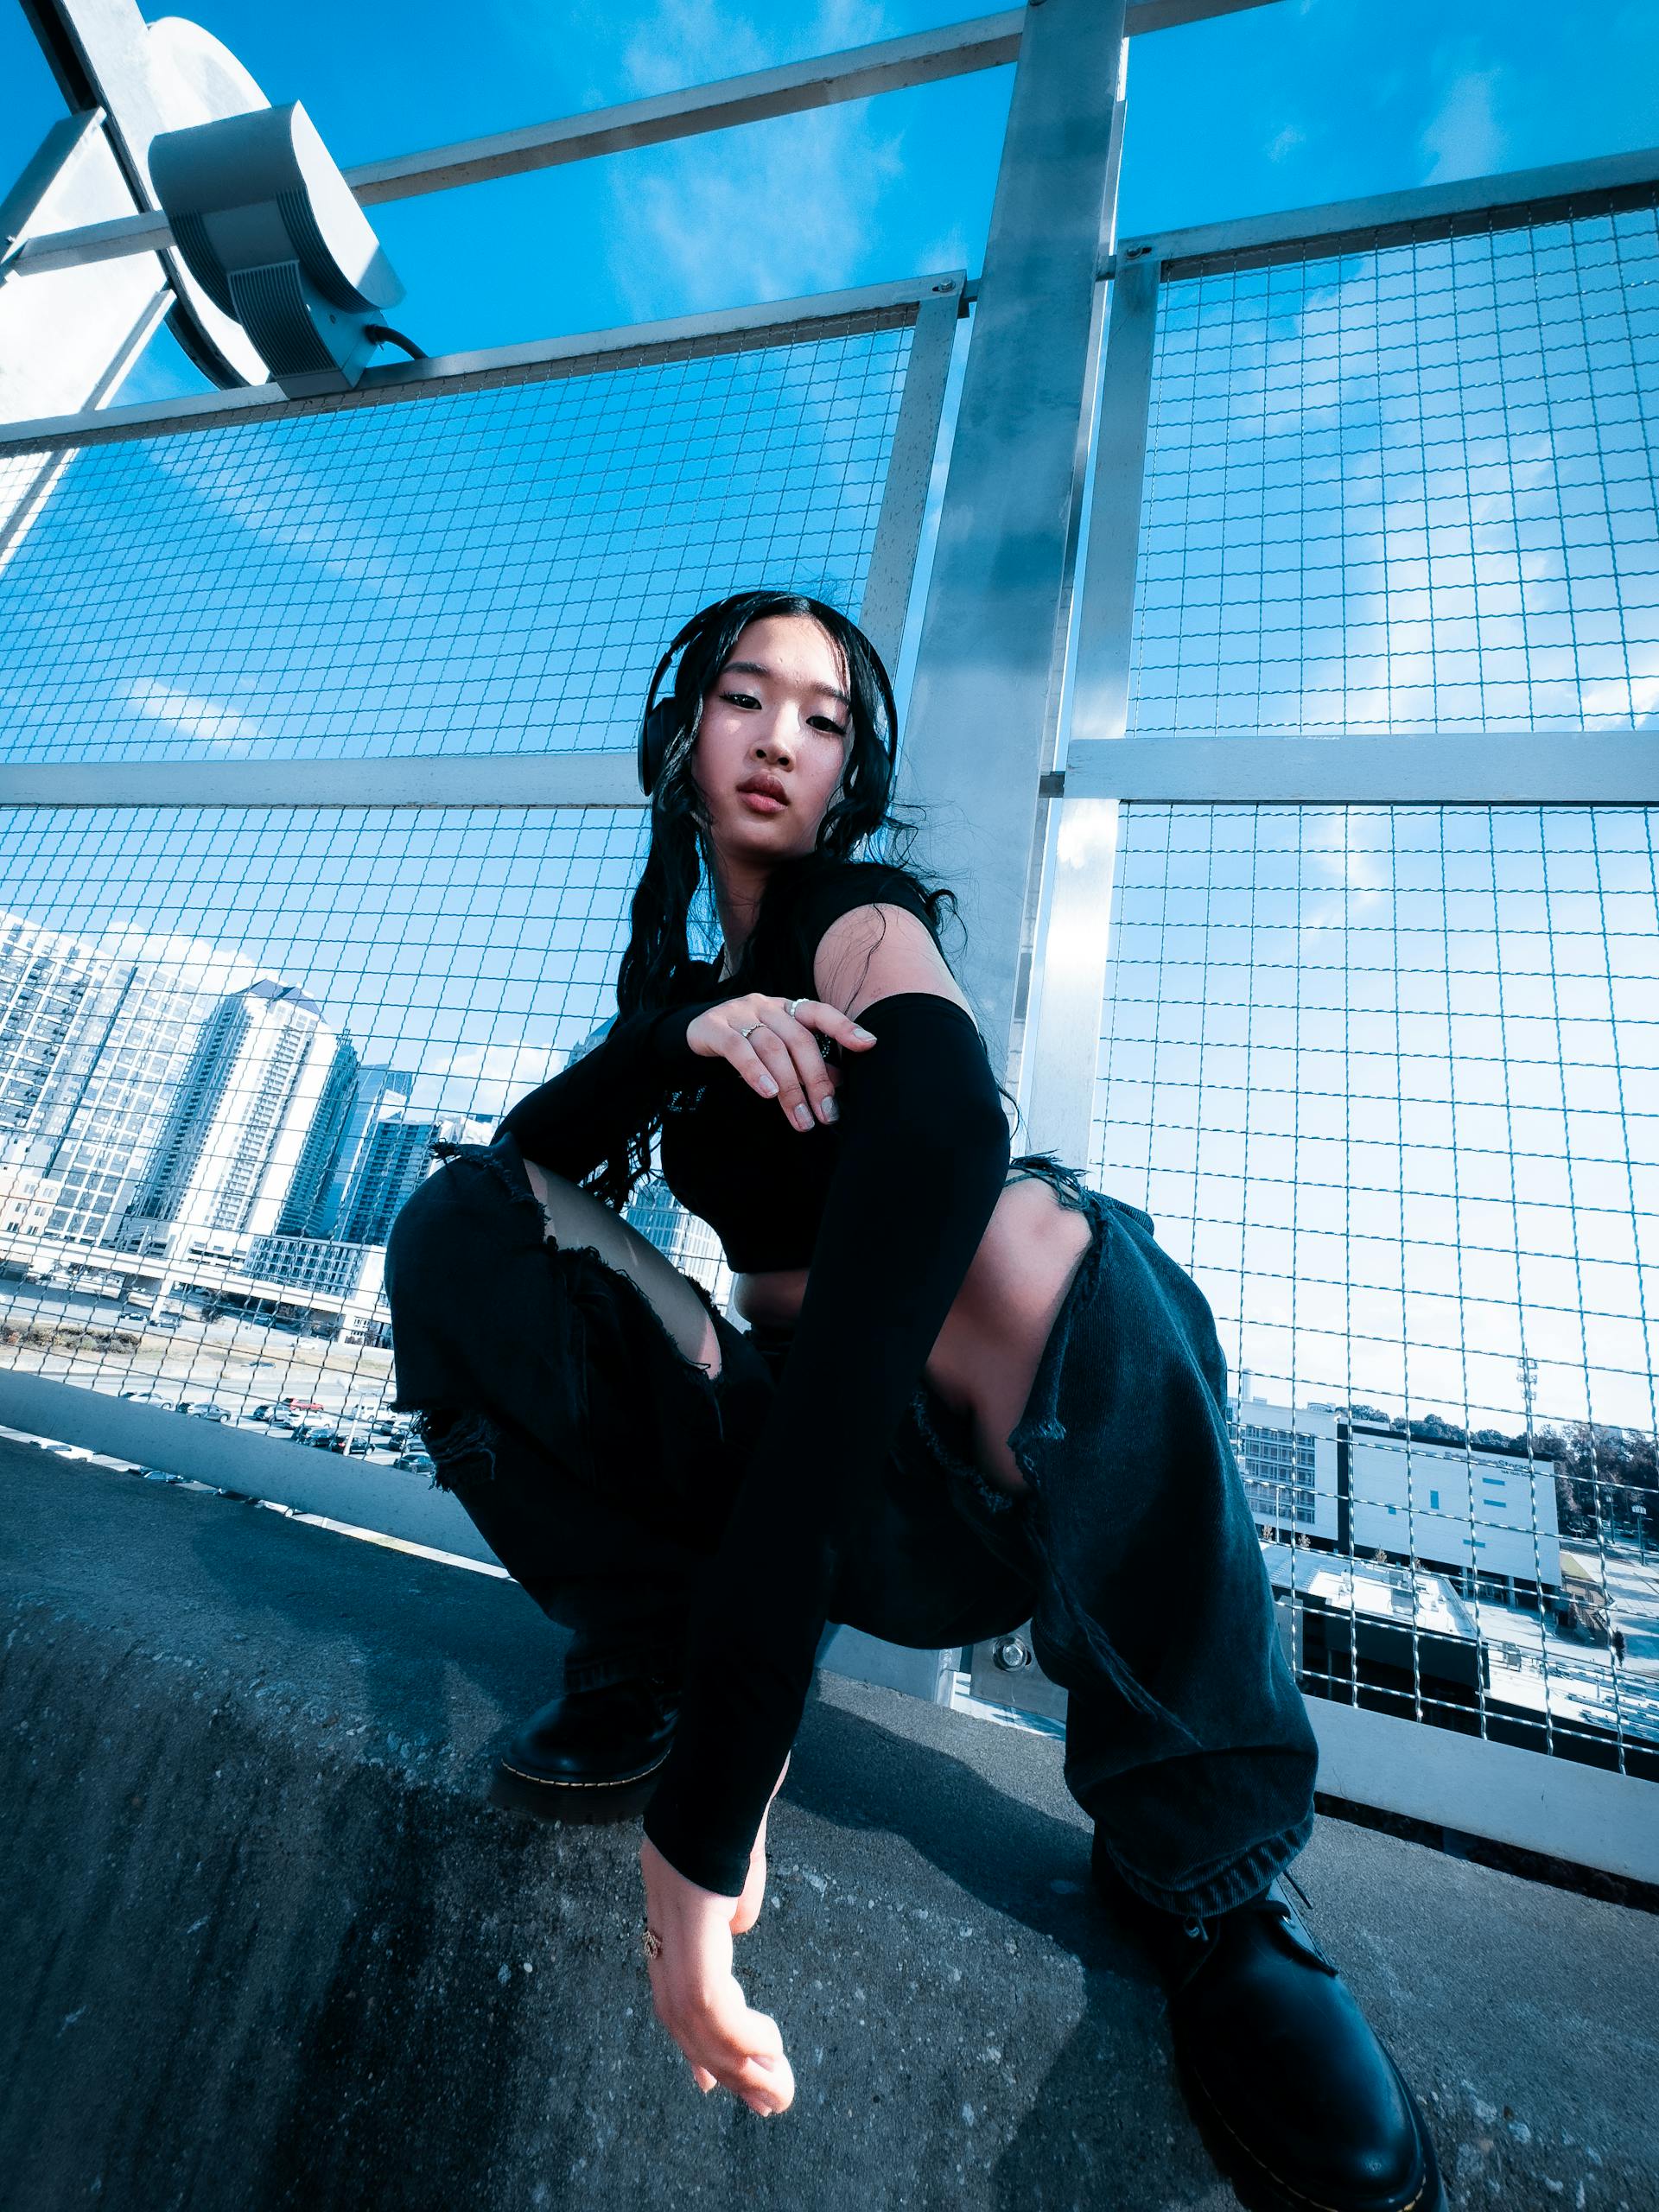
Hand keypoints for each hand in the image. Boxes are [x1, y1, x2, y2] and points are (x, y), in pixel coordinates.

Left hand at [641, 1758, 793, 2115]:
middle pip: (675, 2009)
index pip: (670, 1981)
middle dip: (722, 2064)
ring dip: (734, 2062)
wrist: (737, 1735)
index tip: (709, 2081)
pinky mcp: (689, 1905)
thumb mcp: (742, 1846)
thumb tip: (738, 1928)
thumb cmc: (745, 1775)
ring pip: (687, 2013)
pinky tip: (766, 2045)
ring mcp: (668, 1902)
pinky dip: (735, 2032)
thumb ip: (736, 1887)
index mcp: (670, 1888)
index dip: (691, 2037)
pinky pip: (705, 1994)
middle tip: (768, 2102)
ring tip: (776, 2090)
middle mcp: (660, 1900)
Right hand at [685, 996, 875, 1133]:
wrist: (695, 1032)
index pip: (820, 1013)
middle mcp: (767, 1005)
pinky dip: (755, 1071)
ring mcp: (740, 1013)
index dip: (844, 1027)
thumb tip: (839, 1083)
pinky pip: (738, 1049)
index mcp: (787, 1008)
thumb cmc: (746, 1042)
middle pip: (799, 1040)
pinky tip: (768, 1093)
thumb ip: (807, 1062)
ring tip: (800, 1118)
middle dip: (816, 1079)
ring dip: (790, 1087)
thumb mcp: (778, 1049)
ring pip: (772, 1049)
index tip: (868, 1044)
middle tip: (825, 1114)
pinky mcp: (714, 1027)